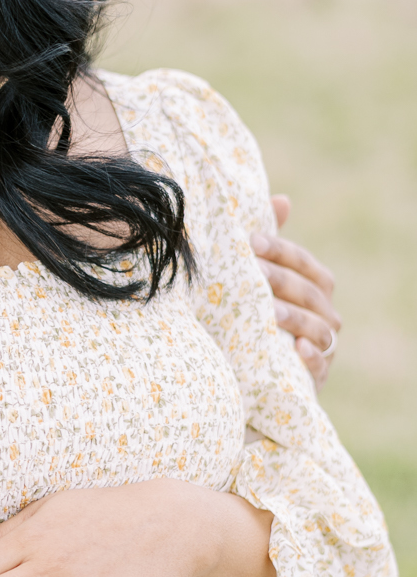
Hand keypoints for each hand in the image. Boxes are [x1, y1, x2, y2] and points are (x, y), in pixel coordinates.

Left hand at [254, 194, 339, 387]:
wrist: (253, 375)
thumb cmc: (259, 320)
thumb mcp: (260, 285)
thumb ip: (270, 248)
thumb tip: (282, 200)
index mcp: (315, 288)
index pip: (306, 265)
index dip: (282, 251)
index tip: (251, 241)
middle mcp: (326, 315)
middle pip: (310, 294)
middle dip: (282, 281)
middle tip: (253, 272)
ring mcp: (324, 347)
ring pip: (317, 328)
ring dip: (295, 318)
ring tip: (271, 311)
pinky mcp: (316, 377)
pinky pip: (320, 366)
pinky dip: (312, 357)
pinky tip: (297, 349)